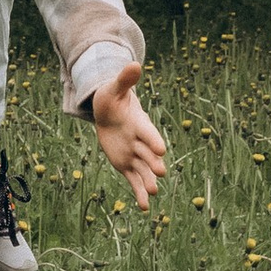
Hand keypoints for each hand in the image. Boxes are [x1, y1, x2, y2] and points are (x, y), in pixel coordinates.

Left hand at [90, 66, 165, 207]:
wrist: (109, 114)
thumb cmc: (112, 99)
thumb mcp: (115, 89)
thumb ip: (124, 80)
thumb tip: (134, 63)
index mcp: (139, 124)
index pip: (148, 133)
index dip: (153, 140)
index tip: (161, 149)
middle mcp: (140, 142)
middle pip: (148, 155)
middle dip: (153, 163)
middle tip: (160, 173)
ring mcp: (134, 156)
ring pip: (143, 171)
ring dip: (148, 182)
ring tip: (153, 193)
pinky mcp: (126, 166)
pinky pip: (134, 181)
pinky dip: (138, 193)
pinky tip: (143, 208)